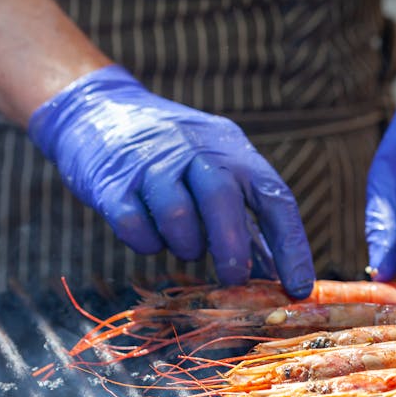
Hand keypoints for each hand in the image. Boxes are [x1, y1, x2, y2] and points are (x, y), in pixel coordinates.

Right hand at [28, 65, 314, 297]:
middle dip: (232, 248)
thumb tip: (274, 277)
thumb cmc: (172, 156)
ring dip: (186, 245)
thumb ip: (246, 224)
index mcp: (232, 151)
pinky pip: (133, 225)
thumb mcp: (218, 173)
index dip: (291, 246)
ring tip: (186, 247)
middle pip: (222, 198)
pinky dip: (146, 242)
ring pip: (177, 215)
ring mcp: (151, 164)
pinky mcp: (112, 183)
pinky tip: (150, 235)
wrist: (96, 109)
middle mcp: (195, 151)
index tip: (299, 287)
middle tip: (235, 280)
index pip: (274, 197)